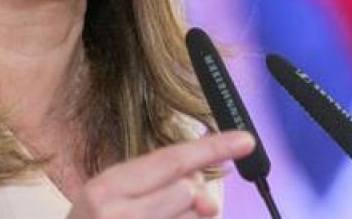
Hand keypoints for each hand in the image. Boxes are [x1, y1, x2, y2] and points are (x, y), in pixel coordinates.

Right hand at [66, 130, 254, 218]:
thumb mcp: (115, 196)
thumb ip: (164, 185)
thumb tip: (210, 204)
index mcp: (106, 189)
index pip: (171, 161)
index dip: (213, 147)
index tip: (246, 140)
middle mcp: (117, 216)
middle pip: (187, 191)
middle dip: (188, 198)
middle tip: (160, 209)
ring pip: (194, 218)